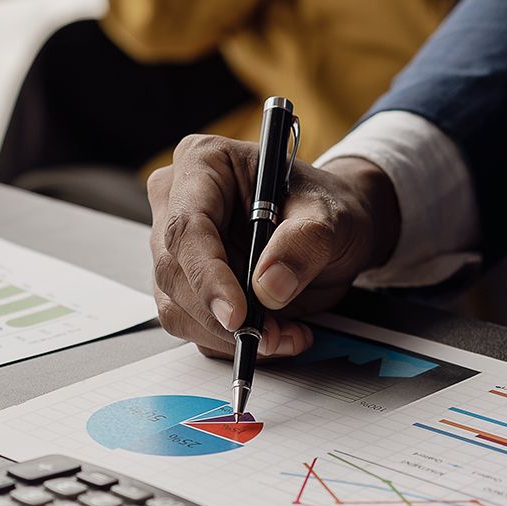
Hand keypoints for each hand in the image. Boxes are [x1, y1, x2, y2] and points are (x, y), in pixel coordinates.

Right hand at [146, 135, 400, 356]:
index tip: (238, 314)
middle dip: (222, 316)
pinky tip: (276, 334)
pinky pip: (193, 327)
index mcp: (204, 162)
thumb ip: (304, 244)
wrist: (331, 232)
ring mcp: (176, 247)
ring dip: (229, 336)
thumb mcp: (330, 217)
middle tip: (273, 335)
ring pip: (177, 307)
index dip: (207, 276)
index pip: (187, 226)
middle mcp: (177, 201)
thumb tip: (269, 287)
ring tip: (286, 334)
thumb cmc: (326, 208)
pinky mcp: (185, 285)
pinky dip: (231, 342)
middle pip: (174, 271)